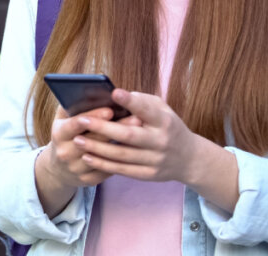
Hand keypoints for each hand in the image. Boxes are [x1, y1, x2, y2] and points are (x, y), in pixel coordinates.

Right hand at [34, 104, 139, 216]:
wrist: (58, 168)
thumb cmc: (67, 134)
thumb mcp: (63, 119)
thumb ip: (73, 105)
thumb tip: (91, 90)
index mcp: (59, 133)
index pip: (76, 124)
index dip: (93, 116)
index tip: (110, 110)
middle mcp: (65, 152)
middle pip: (93, 140)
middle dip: (114, 128)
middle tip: (136, 118)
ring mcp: (75, 168)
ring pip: (103, 157)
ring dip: (122, 146)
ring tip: (141, 134)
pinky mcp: (86, 181)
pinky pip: (107, 171)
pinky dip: (121, 161)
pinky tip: (135, 151)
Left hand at [71, 89, 201, 182]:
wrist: (189, 159)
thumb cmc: (168, 126)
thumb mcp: (162, 110)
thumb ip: (141, 103)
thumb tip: (113, 97)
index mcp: (165, 121)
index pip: (147, 110)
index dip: (131, 101)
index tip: (114, 92)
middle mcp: (161, 141)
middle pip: (129, 135)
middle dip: (103, 128)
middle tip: (82, 121)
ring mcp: (155, 160)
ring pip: (122, 155)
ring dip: (98, 148)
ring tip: (78, 140)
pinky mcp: (149, 175)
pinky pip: (123, 170)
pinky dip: (104, 164)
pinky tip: (88, 157)